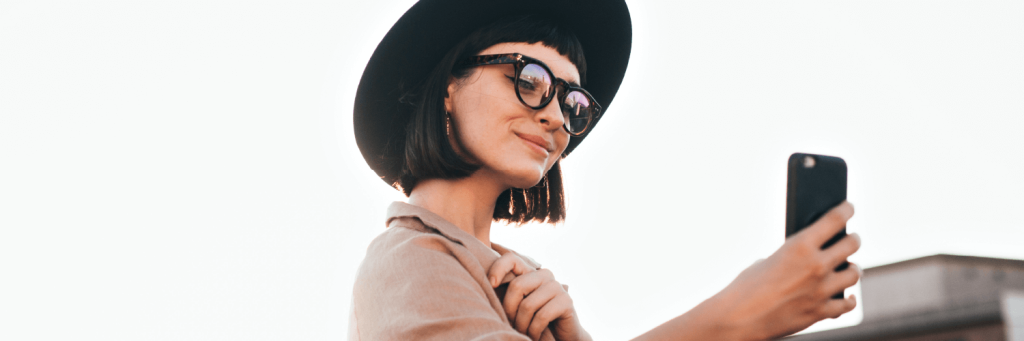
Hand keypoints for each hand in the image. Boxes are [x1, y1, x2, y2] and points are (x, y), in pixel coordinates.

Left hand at [488, 252, 590, 340]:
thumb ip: (506, 293)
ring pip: (527, 305)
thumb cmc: (532, 320)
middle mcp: (544, 274)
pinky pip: (541, 316)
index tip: (491, 285)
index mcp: (530, 271)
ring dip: (522, 325)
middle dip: (509, 310)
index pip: (511, 258)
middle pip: (517, 286)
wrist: (561, 335)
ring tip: (523, 333)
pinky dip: (534, 331)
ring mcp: (556, 286)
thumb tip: (483, 283)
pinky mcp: (566, 301)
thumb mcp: (517, 304)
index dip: (498, 268)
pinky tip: (534, 335)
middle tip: (511, 324)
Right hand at [713, 201, 861, 340]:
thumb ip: (792, 258)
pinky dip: (849, 299)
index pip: (834, 219)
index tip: (849, 207)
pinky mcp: (820, 312)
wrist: (738, 319)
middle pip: (852, 244)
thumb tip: (807, 260)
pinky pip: (847, 304)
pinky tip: (848, 296)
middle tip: (851, 238)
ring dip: (852, 269)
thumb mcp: (766, 261)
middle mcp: (815, 266)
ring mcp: (821, 291)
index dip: (846, 210)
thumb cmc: (745, 288)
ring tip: (848, 267)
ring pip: (854, 274)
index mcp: (799, 247)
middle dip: (853, 239)